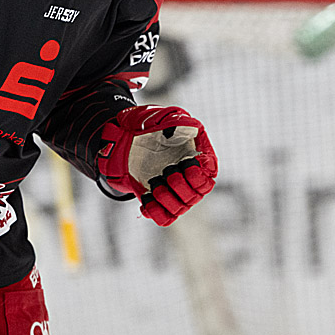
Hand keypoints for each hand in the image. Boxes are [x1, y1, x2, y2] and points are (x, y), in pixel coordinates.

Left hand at [98, 105, 216, 225]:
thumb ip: (177, 121)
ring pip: (180, 208)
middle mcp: (190, 179)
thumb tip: (186, 127)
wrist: (126, 138)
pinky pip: (164, 218)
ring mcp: (176, 192)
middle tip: (166, 170)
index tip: (185, 163)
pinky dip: (155, 211)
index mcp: (197, 158)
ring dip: (166, 197)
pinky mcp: (160, 202)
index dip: (198, 174)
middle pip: (196, 195)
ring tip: (154, 182)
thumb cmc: (148, 126)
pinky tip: (147, 198)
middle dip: (179, 184)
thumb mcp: (163, 116)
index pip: (208, 176)